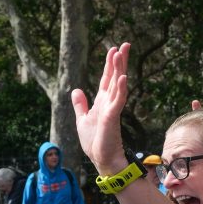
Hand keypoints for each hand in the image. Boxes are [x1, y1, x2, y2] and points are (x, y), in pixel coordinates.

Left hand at [72, 43, 129, 173]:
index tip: (114, 48)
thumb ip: (80, 105)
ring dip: (119, 69)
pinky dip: (120, 89)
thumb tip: (76, 90)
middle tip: (125, 44)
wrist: (101, 159)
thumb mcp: (82, 120)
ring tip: (121, 53)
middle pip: (115, 77)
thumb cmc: (94, 142)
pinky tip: (122, 77)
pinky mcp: (112, 117)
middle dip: (119, 61)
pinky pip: (118, 100)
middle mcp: (109, 102)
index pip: (107, 78)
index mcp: (102, 102)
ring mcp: (112, 109)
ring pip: (118, 85)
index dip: (110, 64)